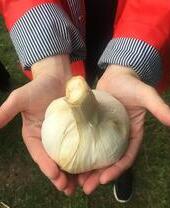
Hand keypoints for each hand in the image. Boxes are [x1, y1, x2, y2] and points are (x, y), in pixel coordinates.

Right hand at [0, 55, 76, 194]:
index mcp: (34, 135)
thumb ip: (7, 111)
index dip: (46, 165)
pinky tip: (91, 166)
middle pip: (54, 160)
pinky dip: (84, 157)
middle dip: (60, 176)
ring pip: (68, 157)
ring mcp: (64, 135)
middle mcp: (49, 138)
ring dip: (73, 172)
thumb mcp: (21, 98)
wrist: (58, 77)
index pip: (39, 154)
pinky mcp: (77, 130)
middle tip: (68, 188)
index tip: (55, 175)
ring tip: (80, 185)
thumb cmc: (38, 87)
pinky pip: (80, 146)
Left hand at [78, 65, 169, 193]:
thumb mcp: (146, 95)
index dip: (116, 170)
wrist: (116, 75)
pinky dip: (80, 152)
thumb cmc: (131, 84)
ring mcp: (105, 132)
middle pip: (109, 161)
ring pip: (96, 154)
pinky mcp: (93, 125)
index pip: (126, 157)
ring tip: (75, 180)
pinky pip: (86, 141)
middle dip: (98, 176)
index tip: (103, 179)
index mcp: (131, 134)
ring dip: (87, 168)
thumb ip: (158, 107)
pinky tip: (70, 159)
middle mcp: (118, 136)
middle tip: (85, 188)